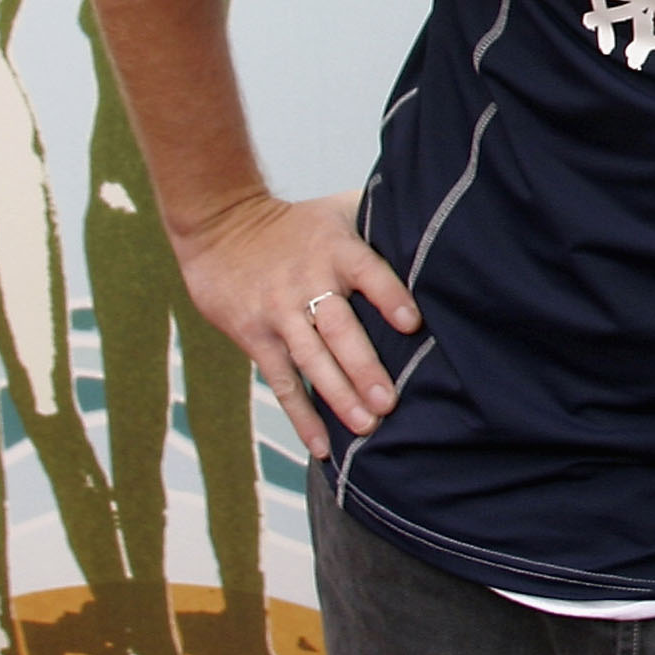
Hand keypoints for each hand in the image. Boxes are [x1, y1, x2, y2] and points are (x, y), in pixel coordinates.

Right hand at [168, 187, 419, 457]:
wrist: (220, 226)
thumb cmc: (295, 223)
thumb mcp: (338, 210)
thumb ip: (380, 221)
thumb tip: (434, 224)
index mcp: (336, 251)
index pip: (368, 273)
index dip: (389, 297)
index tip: (411, 324)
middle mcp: (308, 284)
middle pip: (338, 329)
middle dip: (363, 366)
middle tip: (388, 401)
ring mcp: (279, 314)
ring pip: (311, 360)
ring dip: (338, 395)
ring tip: (366, 426)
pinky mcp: (256, 337)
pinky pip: (282, 381)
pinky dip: (302, 415)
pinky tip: (322, 445)